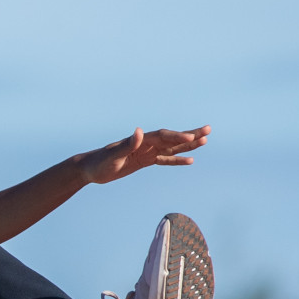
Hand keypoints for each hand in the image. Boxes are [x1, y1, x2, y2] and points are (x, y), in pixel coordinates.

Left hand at [79, 125, 210, 184]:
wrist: (90, 169)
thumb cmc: (100, 162)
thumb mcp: (113, 156)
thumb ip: (128, 144)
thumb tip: (139, 131)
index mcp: (140, 140)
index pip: (163, 137)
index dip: (177, 138)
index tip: (192, 139)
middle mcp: (146, 143)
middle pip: (172, 138)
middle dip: (190, 135)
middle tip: (208, 130)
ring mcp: (146, 152)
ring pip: (172, 148)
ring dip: (188, 145)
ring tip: (205, 141)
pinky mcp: (144, 161)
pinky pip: (165, 160)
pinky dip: (177, 160)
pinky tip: (190, 161)